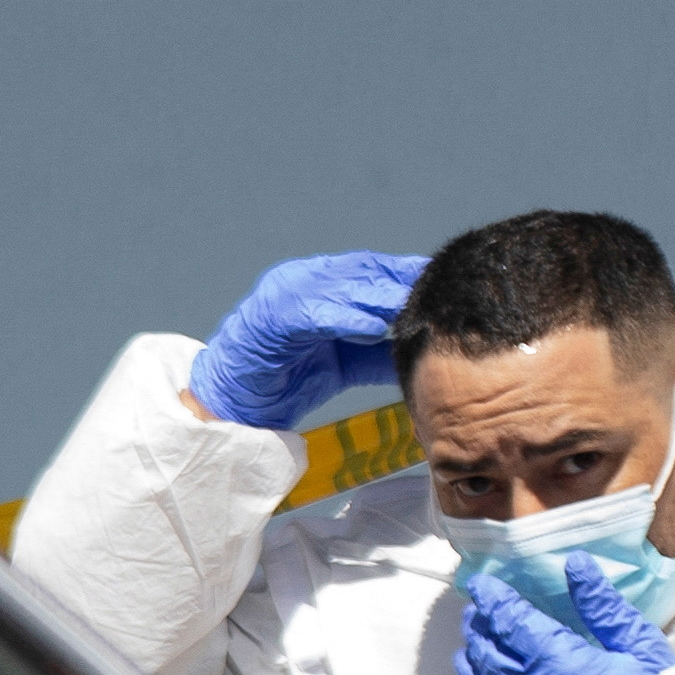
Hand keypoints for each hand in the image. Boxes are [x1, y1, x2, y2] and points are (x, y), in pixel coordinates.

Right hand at [187, 251, 430, 430]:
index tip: (440, 277)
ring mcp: (284, 293)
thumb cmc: (286, 379)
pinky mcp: (270, 316)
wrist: (234, 403)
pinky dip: (345, 317)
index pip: (370, 270)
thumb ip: (378, 355)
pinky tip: (374, 327)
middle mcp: (303, 280)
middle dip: (399, 278)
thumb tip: (423, 352)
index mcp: (319, 285)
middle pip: (360, 271)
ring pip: (340, 286)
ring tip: (413, 302)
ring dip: (379, 295)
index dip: (405, 272)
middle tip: (436, 284)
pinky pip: (314, 313)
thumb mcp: (344, 364)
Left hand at [454, 561, 674, 674]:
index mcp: (559, 660)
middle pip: (488, 646)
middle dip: (481, 621)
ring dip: (473, 651)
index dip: (493, 597)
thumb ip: (601, 604)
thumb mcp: (637, 644)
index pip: (510, 619)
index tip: (483, 583)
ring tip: (474, 636)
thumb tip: (576, 564)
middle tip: (480, 606)